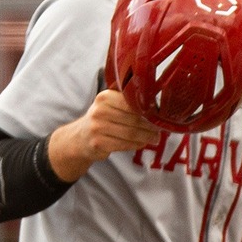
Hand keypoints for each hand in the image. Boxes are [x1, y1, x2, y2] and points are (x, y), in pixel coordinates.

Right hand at [47, 90, 161, 181]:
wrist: (81, 137)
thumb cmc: (102, 118)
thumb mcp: (110, 104)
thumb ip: (128, 101)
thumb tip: (156, 104)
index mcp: (105, 97)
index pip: (132, 102)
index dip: (148, 110)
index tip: (159, 115)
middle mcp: (99, 111)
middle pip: (134, 119)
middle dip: (150, 126)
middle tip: (160, 129)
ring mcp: (97, 128)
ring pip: (131, 133)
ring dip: (146, 137)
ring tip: (155, 138)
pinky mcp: (98, 144)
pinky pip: (125, 145)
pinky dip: (136, 144)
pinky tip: (142, 143)